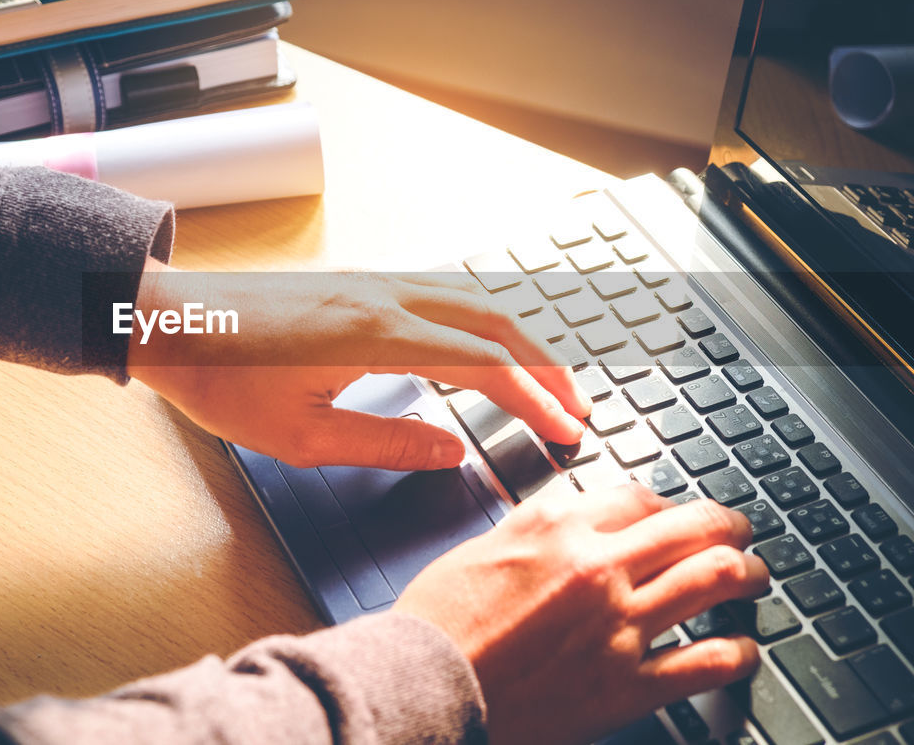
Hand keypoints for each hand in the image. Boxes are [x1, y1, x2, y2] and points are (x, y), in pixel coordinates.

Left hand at [125, 260, 590, 468]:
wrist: (167, 321)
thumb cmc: (220, 378)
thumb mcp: (301, 434)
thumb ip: (386, 442)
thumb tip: (451, 450)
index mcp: (377, 335)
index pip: (486, 365)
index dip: (535, 400)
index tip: (565, 431)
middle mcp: (385, 295)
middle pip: (495, 319)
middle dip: (547, 364)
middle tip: (576, 406)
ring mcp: (372, 281)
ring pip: (472, 296)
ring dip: (517, 336)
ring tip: (544, 378)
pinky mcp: (357, 282)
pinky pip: (442, 291)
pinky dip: (481, 318)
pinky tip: (483, 344)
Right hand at [394, 485, 768, 744]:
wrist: (426, 684)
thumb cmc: (440, 621)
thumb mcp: (483, 547)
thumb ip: (535, 527)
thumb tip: (570, 518)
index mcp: (559, 527)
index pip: (641, 496)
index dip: (667, 505)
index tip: (673, 516)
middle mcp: (598, 566)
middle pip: (696, 527)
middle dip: (730, 527)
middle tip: (740, 533)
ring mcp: (619, 625)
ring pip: (717, 580)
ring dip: (749, 574)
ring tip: (754, 578)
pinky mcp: (627, 684)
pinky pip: (709, 661)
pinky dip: (739, 652)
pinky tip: (741, 649)